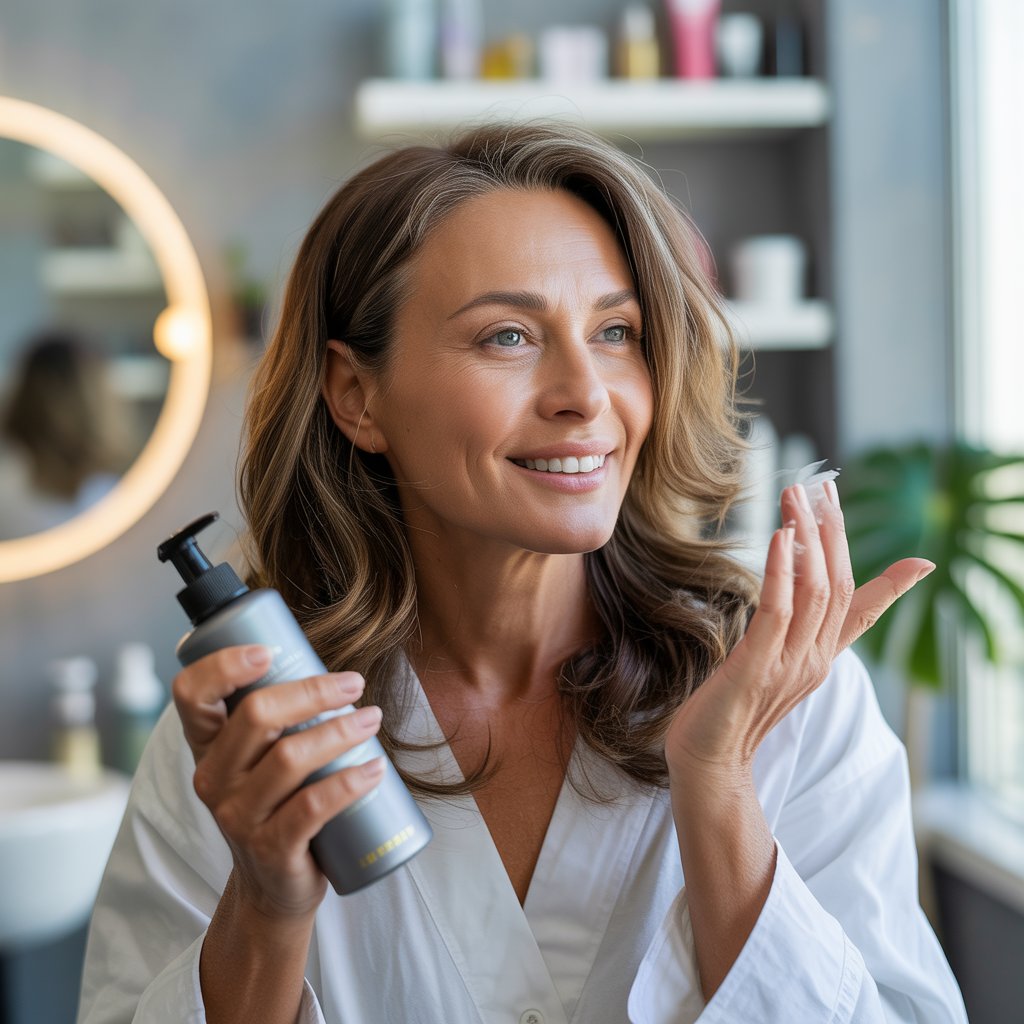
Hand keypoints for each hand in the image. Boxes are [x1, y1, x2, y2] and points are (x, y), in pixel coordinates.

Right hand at [171, 646, 384, 919]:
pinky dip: (350, 782)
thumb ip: (278, 715)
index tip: (270, 650)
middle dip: (312, 691)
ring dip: (340, 730)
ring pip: (290, 757)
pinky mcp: (271, 848)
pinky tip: (376, 767)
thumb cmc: (278, 803)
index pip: (191, 694)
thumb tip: (331, 664)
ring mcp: (238, 816)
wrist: (274, 887)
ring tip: (372, 719)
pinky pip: (313, 806)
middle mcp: (213, 778)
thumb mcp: (260, 759)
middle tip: (354, 684)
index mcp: (207, 746)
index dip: (223, 665)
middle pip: (255, 716)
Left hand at [664, 480, 933, 783]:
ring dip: (807, 537)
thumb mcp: (767, 664)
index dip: (890, 580)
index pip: (861, 608)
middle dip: (832, 532)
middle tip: (821, 486)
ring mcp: (790, 665)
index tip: (918, 556)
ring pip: (816, 590)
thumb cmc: (729, 708)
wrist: (707, 762)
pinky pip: (778, 611)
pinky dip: (781, 570)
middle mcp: (814, 660)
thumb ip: (787, 630)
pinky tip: (779, 537)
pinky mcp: (757, 667)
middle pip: (839, 584)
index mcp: (820, 658)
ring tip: (797, 496)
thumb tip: (792, 594)